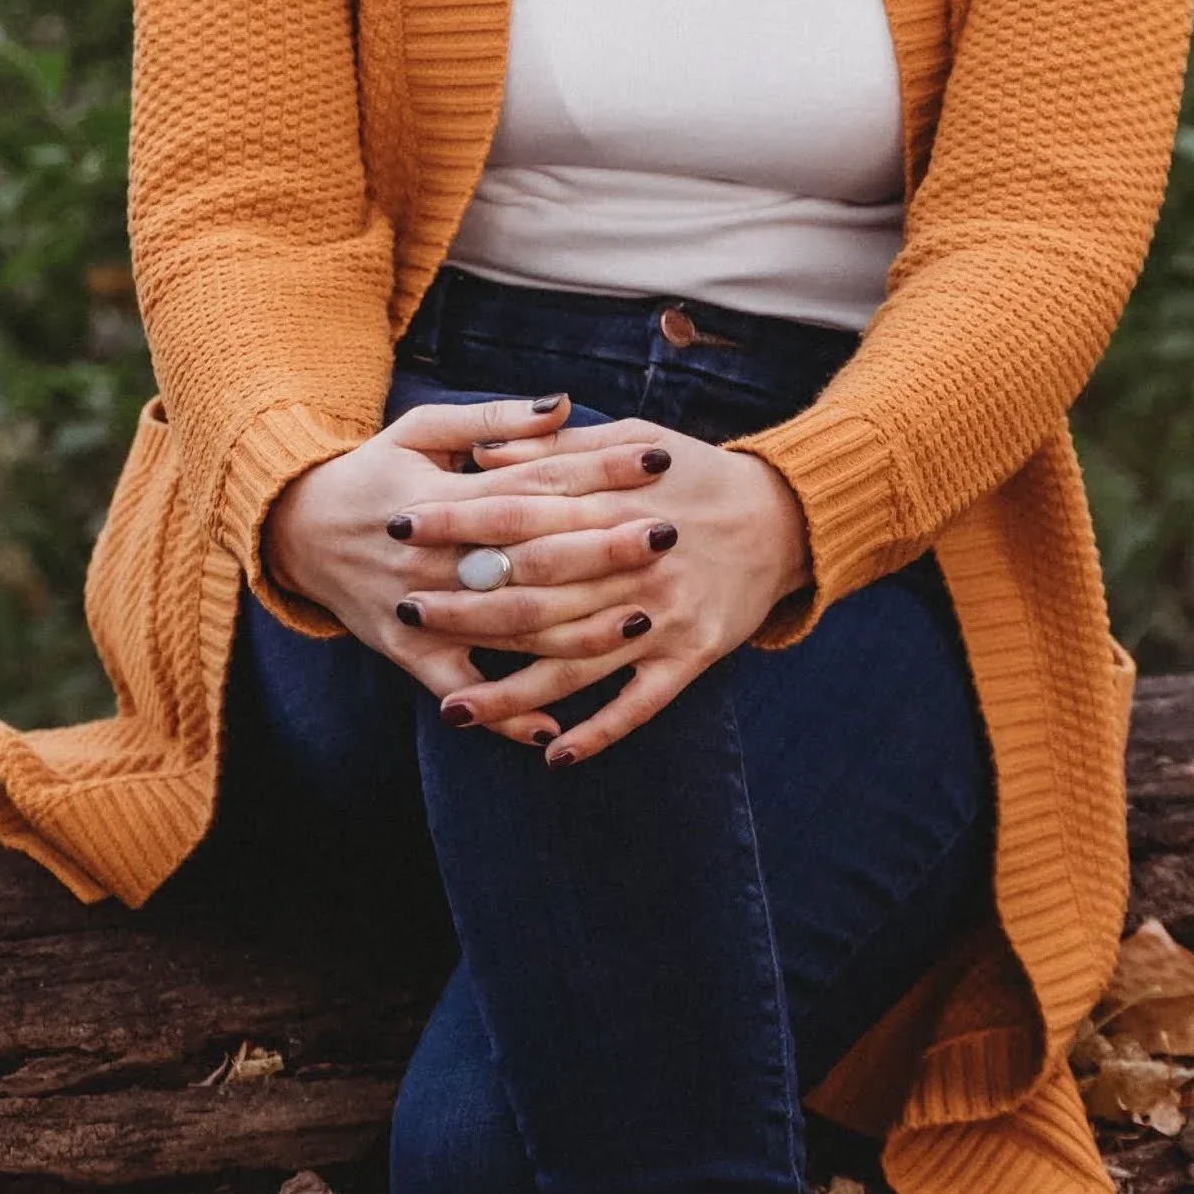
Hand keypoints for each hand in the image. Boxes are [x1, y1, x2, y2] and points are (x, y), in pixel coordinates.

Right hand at [262, 395, 686, 748]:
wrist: (292, 531)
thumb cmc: (372, 472)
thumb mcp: (421, 430)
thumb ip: (494, 421)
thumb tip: (565, 404)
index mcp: (442, 493)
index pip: (534, 482)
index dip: (597, 471)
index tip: (656, 461)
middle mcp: (435, 554)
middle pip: (530, 554)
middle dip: (602, 547)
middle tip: (668, 536)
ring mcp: (422, 608)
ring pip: (507, 626)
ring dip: (575, 630)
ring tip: (642, 622)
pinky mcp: (407, 653)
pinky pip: (458, 689)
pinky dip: (499, 713)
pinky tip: (552, 730)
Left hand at [395, 418, 811, 765]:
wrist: (789, 517)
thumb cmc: (696, 474)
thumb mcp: (632, 439)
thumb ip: (557, 451)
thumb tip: (480, 454)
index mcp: (616, 503)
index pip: (521, 513)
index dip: (459, 521)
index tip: (403, 527)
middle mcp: (637, 563)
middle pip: (536, 591)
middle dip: (466, 606)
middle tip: (405, 612)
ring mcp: (665, 614)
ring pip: (575, 661)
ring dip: (511, 691)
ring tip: (451, 710)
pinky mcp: (693, 655)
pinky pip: (640, 703)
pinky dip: (599, 732)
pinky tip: (551, 753)